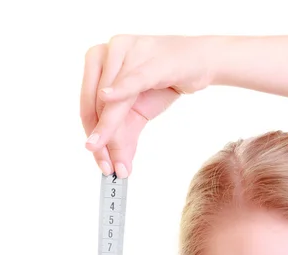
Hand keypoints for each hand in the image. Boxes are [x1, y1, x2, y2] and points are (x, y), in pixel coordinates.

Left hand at [80, 34, 215, 176]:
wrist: (199, 62)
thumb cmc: (165, 81)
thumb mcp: (139, 111)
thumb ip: (124, 135)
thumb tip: (117, 167)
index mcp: (98, 62)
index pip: (88, 106)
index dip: (94, 137)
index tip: (101, 163)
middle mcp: (107, 51)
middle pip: (96, 107)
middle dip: (104, 143)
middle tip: (110, 170)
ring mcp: (127, 51)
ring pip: (113, 102)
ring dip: (114, 135)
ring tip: (121, 165)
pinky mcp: (150, 59)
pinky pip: (132, 79)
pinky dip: (120, 90)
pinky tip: (107, 97)